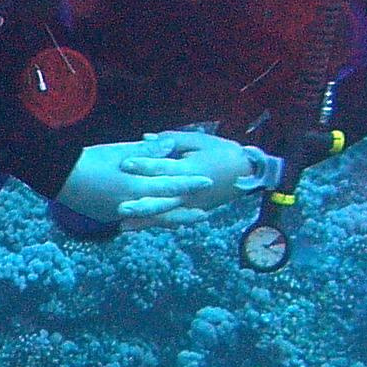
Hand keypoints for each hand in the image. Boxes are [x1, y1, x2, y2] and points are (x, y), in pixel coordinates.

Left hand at [115, 130, 271, 227]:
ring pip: (165, 215)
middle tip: (119, 207)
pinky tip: (135, 228)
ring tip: (122, 225)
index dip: (144, 164)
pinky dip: (154, 225)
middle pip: (162, 199)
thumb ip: (171, 140)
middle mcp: (189, 191)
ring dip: (144, 221)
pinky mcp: (193, 212)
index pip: (163, 167)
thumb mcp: (198, 141)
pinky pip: (171, 220)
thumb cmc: (222, 152)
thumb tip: (145, 138)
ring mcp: (192, 205)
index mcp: (189, 169)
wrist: (247, 174)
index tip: (123, 164)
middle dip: (140, 204)